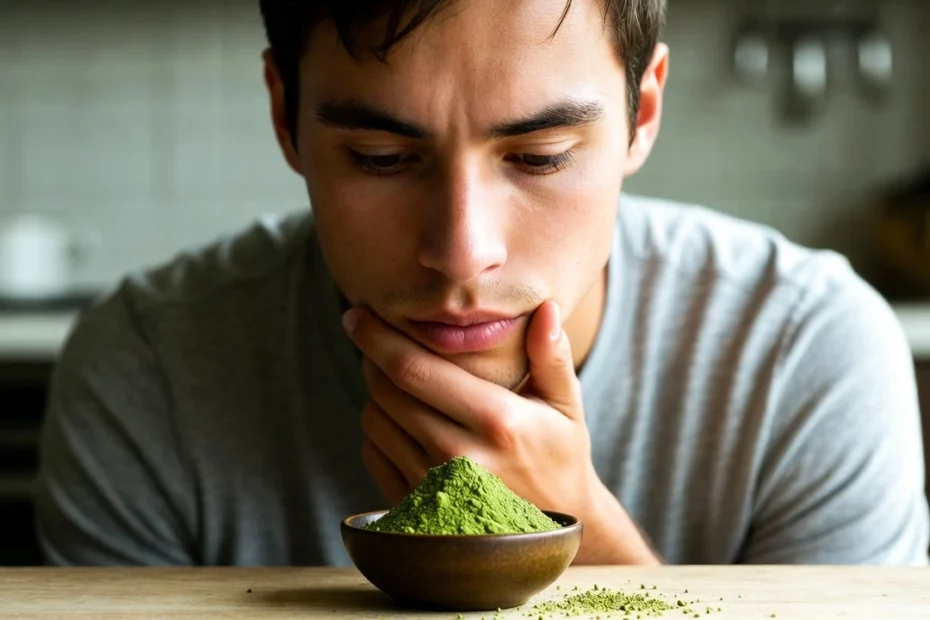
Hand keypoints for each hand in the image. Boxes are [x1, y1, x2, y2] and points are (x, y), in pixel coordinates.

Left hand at [343, 301, 659, 563]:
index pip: (415, 369)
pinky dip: (380, 431)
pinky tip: (406, 426)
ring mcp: (432, 489)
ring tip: (403, 388)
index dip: (377, 337)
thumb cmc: (557, 459)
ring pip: (374, 420)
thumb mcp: (566, 408)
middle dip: (373, 358)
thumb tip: (547, 308)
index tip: (357, 313)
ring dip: (378, 395)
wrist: (548, 536)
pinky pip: (373, 453)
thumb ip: (552, 357)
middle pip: (385, 391)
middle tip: (378, 343)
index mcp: (497, 421)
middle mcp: (458, 457)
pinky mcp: (414, 509)